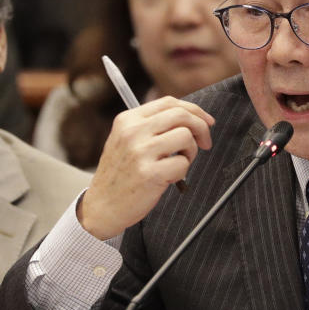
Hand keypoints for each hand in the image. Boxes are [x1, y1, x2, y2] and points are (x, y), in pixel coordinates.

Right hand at [78, 96, 213, 239]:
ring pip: (185, 137)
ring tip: (179, 163)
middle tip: (206, 142)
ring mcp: (140, 152)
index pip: (169, 102)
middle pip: (181, 115)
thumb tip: (191, 117)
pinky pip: (183, 163)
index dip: (194, 110)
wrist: (102, 206)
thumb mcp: (126, 141)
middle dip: (202, 127)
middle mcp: (133, 132)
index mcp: (127, 120)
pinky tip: (169, 178)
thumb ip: (151, 126)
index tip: (206, 121)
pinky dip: (182, 172)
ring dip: (191, 151)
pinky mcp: (150, 174)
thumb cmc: (121, 175)